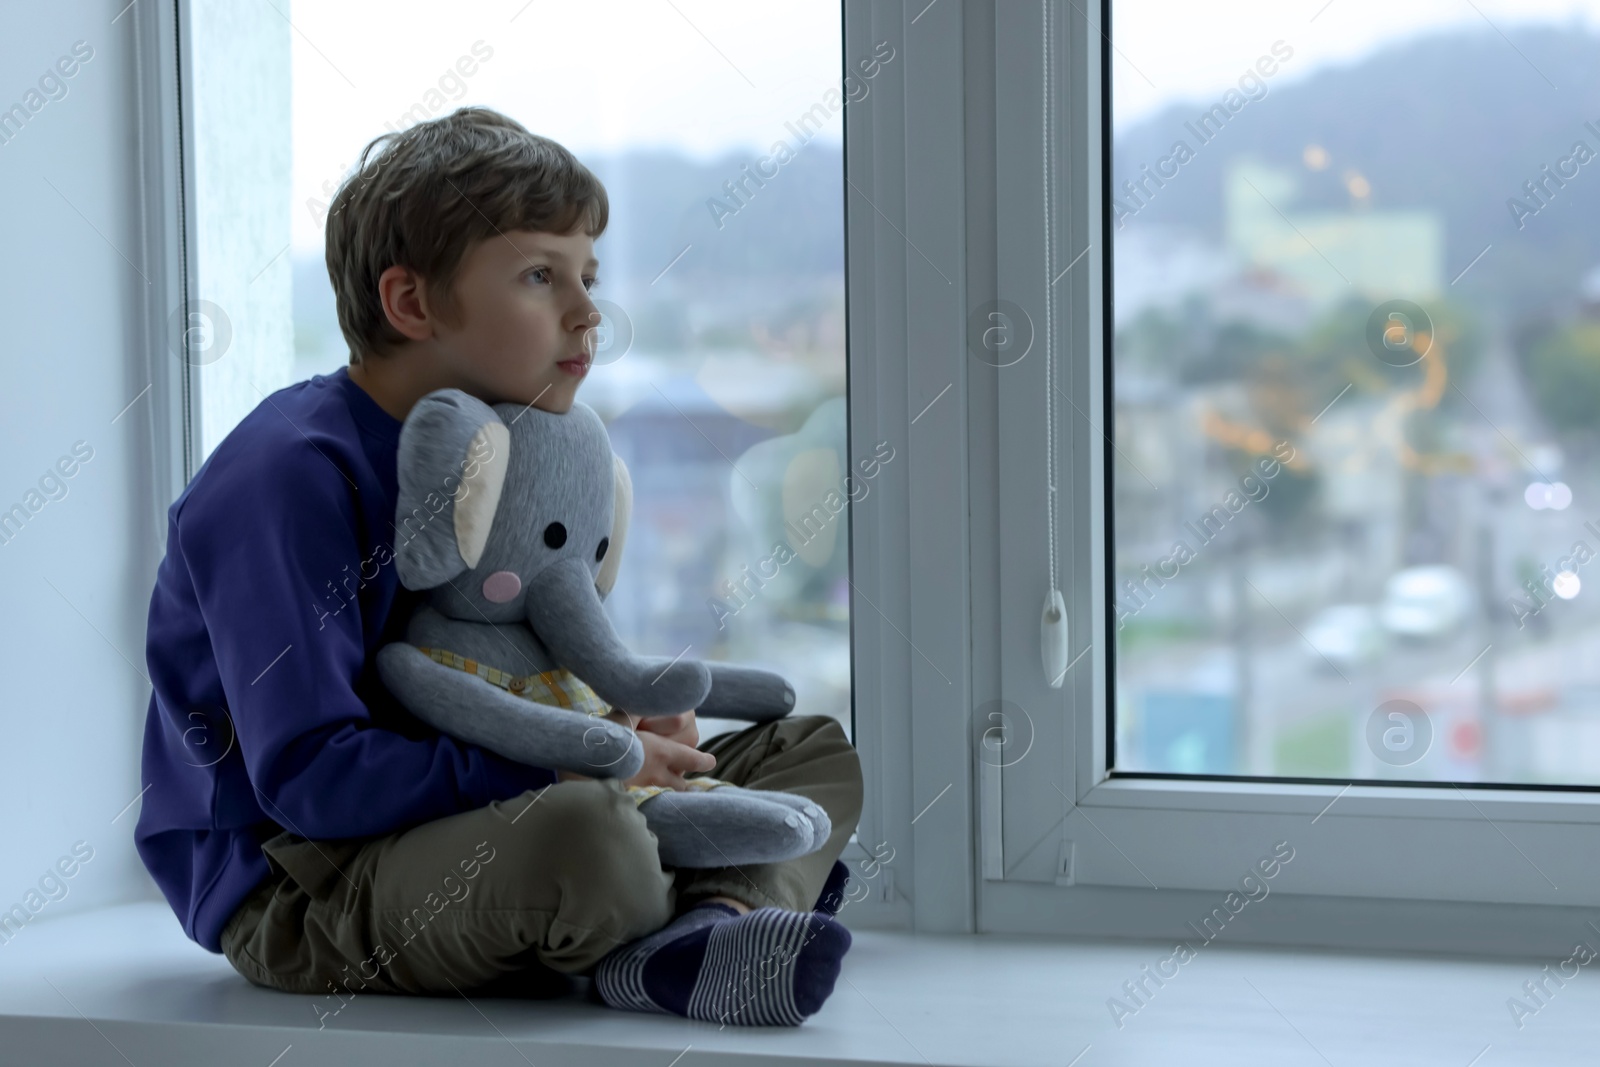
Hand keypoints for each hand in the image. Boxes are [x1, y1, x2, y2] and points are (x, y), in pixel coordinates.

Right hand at [557, 709, 712, 788]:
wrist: (582, 774)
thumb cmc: (605, 738)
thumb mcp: (623, 714)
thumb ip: (640, 709)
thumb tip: (656, 706)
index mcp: (661, 752)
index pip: (691, 758)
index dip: (703, 760)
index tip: (711, 760)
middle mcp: (656, 774)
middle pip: (679, 783)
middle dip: (682, 778)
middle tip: (680, 773)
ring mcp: (642, 789)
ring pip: (664, 793)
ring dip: (668, 788)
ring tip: (664, 784)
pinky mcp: (628, 797)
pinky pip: (647, 797)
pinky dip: (650, 794)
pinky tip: (642, 791)